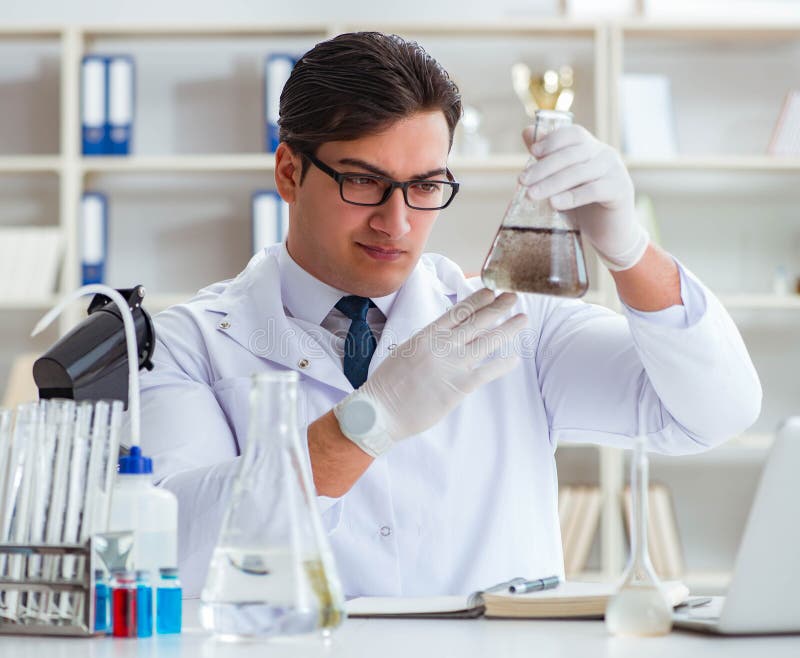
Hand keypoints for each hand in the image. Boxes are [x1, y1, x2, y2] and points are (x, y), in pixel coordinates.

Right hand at [335, 288, 525, 447]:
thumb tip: (446, 336)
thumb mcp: (406, 351)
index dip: (477, 300)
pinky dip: (502, 364)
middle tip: (513, 297)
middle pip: (477, 320)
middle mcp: (442, 345)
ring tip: (522, 318)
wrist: (380, 410)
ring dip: (507, 328)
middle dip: (498, 306)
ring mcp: (452, 364)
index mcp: (427, 334)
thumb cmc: (388, 383)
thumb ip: (428, 342)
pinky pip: (487, 371)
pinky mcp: (459, 386)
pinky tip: (514, 359)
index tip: (491, 291)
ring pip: (487, 340)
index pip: (458, 311)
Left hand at [520, 124, 647, 270]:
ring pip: (579, 172)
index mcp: (592, 148)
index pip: (573, 134)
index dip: (552, 141)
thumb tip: (527, 132)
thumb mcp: (563, 182)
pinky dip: (572, 197)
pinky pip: (594, 190)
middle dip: (544, 167)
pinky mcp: (620, 190)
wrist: (610, 234)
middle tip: (523, 181)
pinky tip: (555, 204)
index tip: (532, 152)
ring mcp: (615, 171)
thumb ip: (547, 158)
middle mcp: (605, 155)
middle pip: (572, 154)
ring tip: (531, 195)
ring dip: (552, 183)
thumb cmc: (584, 206)